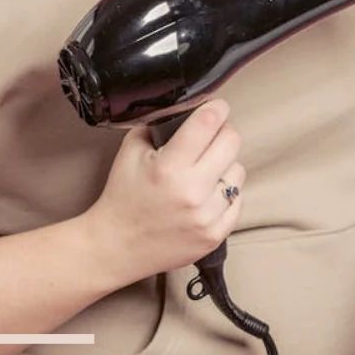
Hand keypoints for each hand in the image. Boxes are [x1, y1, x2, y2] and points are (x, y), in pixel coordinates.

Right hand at [85, 99, 245, 280]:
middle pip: (232, 142)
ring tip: (206, 170)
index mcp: (168, 167)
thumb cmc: (123, 196)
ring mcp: (206, 216)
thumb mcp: (130, 152)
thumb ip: (157, 125)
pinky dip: (227, 193)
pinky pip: (239, 200)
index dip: (217, 109)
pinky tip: (209, 193)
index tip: (217, 107)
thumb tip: (186, 107)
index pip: (208, 123)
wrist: (115, 247)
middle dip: (223, 133)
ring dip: (225, 166)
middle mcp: (191, 191)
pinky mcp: (215, 235)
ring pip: (238, 171)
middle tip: (212, 137)